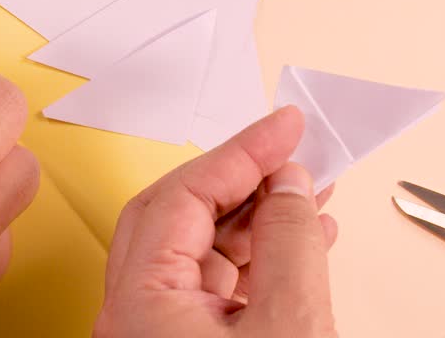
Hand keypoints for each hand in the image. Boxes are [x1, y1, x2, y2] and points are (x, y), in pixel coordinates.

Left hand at [95, 107, 338, 337]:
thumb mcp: (289, 323)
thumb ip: (288, 243)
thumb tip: (288, 186)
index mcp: (138, 303)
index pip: (182, 196)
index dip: (240, 154)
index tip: (284, 128)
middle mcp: (135, 314)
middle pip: (181, 215)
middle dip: (242, 179)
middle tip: (290, 153)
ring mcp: (158, 332)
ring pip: (202, 251)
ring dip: (258, 218)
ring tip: (309, 194)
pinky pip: (218, 286)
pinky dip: (259, 258)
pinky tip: (302, 240)